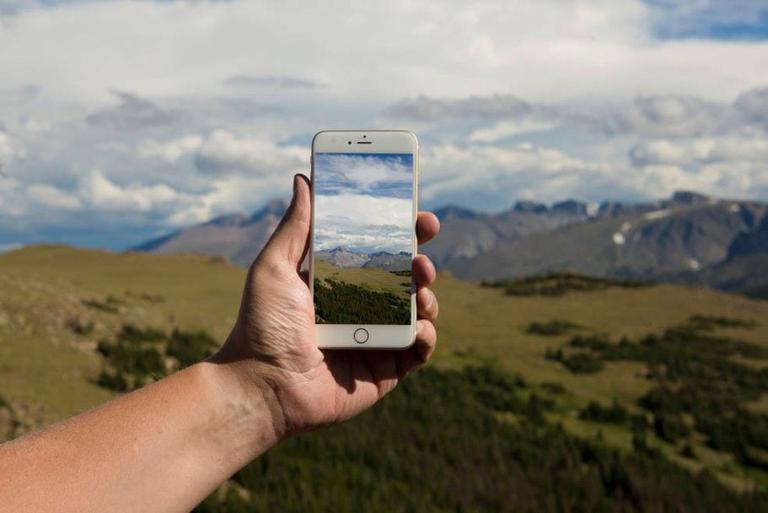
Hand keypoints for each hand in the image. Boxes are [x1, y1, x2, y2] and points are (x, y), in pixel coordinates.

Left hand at [212, 174, 439, 436]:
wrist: (262, 387)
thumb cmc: (262, 327)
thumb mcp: (274, 268)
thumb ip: (295, 227)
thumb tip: (304, 179)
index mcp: (339, 281)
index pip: (378, 250)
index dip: (401, 231)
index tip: (416, 213)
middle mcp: (361, 307)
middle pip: (405, 277)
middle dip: (421, 257)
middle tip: (423, 246)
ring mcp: (377, 338)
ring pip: (419, 309)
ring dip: (428, 293)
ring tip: (420, 285)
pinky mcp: (387, 369)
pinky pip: (419, 349)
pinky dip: (427, 335)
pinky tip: (418, 326)